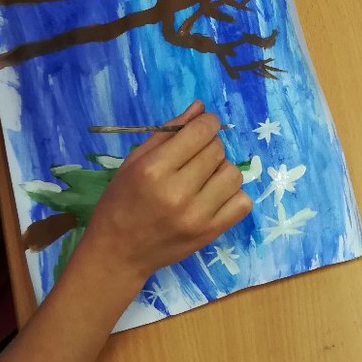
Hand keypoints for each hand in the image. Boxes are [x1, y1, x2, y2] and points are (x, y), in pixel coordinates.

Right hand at [81, 101, 251, 283]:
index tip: (203, 126)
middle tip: (195, 157)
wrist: (118, 253)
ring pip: (234, 174)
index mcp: (154, 170)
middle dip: (210, 146)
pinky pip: (243, 202)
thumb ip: (168, 132)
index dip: (206, 123)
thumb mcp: (135, 161)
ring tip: (203, 178)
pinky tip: (214, 196)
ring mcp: (197, 216)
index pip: (200, 132)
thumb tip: (200, 107)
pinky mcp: (211, 233)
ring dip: (221, 170)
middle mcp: (178, 192)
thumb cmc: (121, 202)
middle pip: (218, 150)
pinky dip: (233, 195)